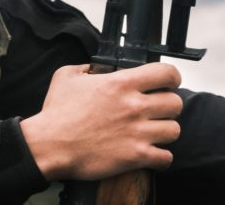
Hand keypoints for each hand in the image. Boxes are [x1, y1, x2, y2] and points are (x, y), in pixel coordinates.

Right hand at [20, 62, 182, 181]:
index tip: (167, 82)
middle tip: (156, 110)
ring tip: (153, 132)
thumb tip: (93, 68)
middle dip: (168, 106)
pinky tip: (151, 153)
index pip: (166, 73)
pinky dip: (161, 157)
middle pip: (175, 103)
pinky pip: (165, 157)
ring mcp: (137, 132)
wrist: (49, 145)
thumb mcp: (66, 76)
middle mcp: (134, 106)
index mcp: (121, 83)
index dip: (171, 77)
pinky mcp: (135, 156)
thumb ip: (85, 67)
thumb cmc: (57, 113)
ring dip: (165, 131)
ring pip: (174, 130)